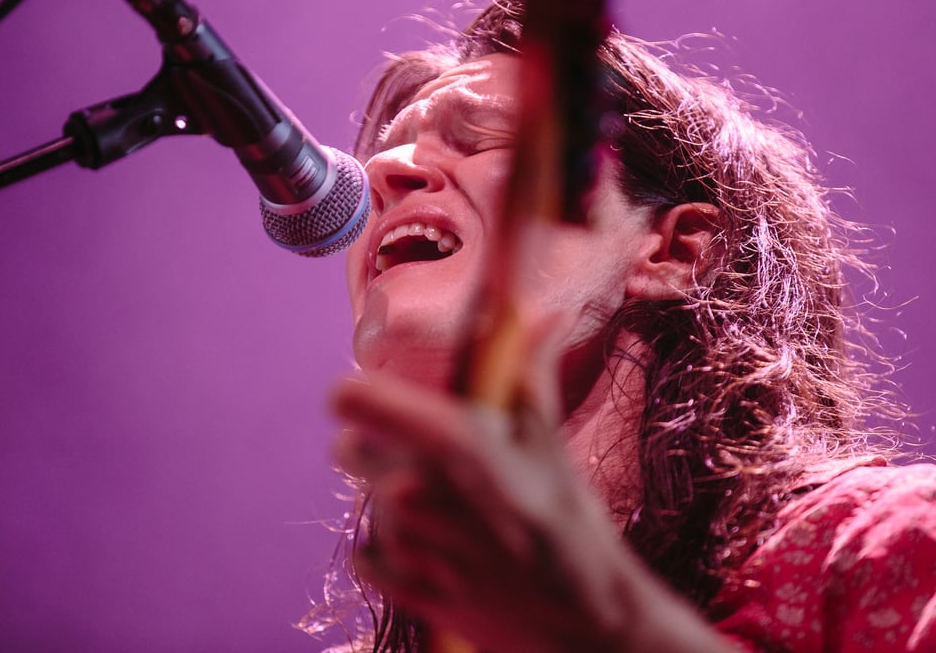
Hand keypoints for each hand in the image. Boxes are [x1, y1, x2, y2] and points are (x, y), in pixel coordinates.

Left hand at [331, 371, 729, 652]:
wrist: (585, 625)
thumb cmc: (572, 528)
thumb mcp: (549, 446)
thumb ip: (529, 375)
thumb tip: (542, 314)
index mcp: (450, 443)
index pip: (351, 399)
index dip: (359, 394)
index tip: (376, 396)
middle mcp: (414, 490)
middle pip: (350, 447)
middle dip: (381, 447)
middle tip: (431, 459)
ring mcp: (406, 544)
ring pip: (366, 499)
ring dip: (394, 498)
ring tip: (452, 510)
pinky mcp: (404, 588)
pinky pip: (368, 552)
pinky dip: (392, 549)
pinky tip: (437, 547)